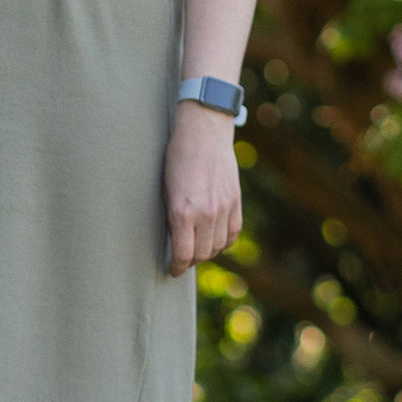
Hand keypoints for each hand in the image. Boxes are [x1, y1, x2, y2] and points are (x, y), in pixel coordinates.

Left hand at [163, 102, 242, 274]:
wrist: (203, 132)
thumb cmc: (176, 157)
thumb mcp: (166, 189)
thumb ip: (173, 217)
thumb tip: (175, 241)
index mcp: (182, 212)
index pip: (182, 254)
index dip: (175, 267)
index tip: (171, 270)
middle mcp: (205, 213)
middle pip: (202, 254)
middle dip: (190, 261)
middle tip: (182, 260)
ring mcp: (224, 208)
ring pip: (218, 246)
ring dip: (207, 252)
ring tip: (197, 248)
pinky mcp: (236, 200)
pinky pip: (233, 232)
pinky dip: (223, 240)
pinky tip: (214, 238)